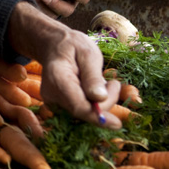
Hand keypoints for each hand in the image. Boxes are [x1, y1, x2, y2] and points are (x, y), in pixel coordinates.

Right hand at [7, 2, 121, 127]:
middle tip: (114, 84)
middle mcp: (51, 94)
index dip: (98, 117)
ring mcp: (52, 101)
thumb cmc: (72, 45)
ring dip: (99, 103)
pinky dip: (92, 103)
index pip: (78, 106)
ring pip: (83, 113)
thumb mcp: (88, 53)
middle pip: (82, 112)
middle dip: (104, 104)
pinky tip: (93, 88)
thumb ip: (93, 76)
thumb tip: (100, 98)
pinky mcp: (57, 105)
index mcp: (57, 79)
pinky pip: (80, 111)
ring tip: (102, 81)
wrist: (54, 45)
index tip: (117, 123)